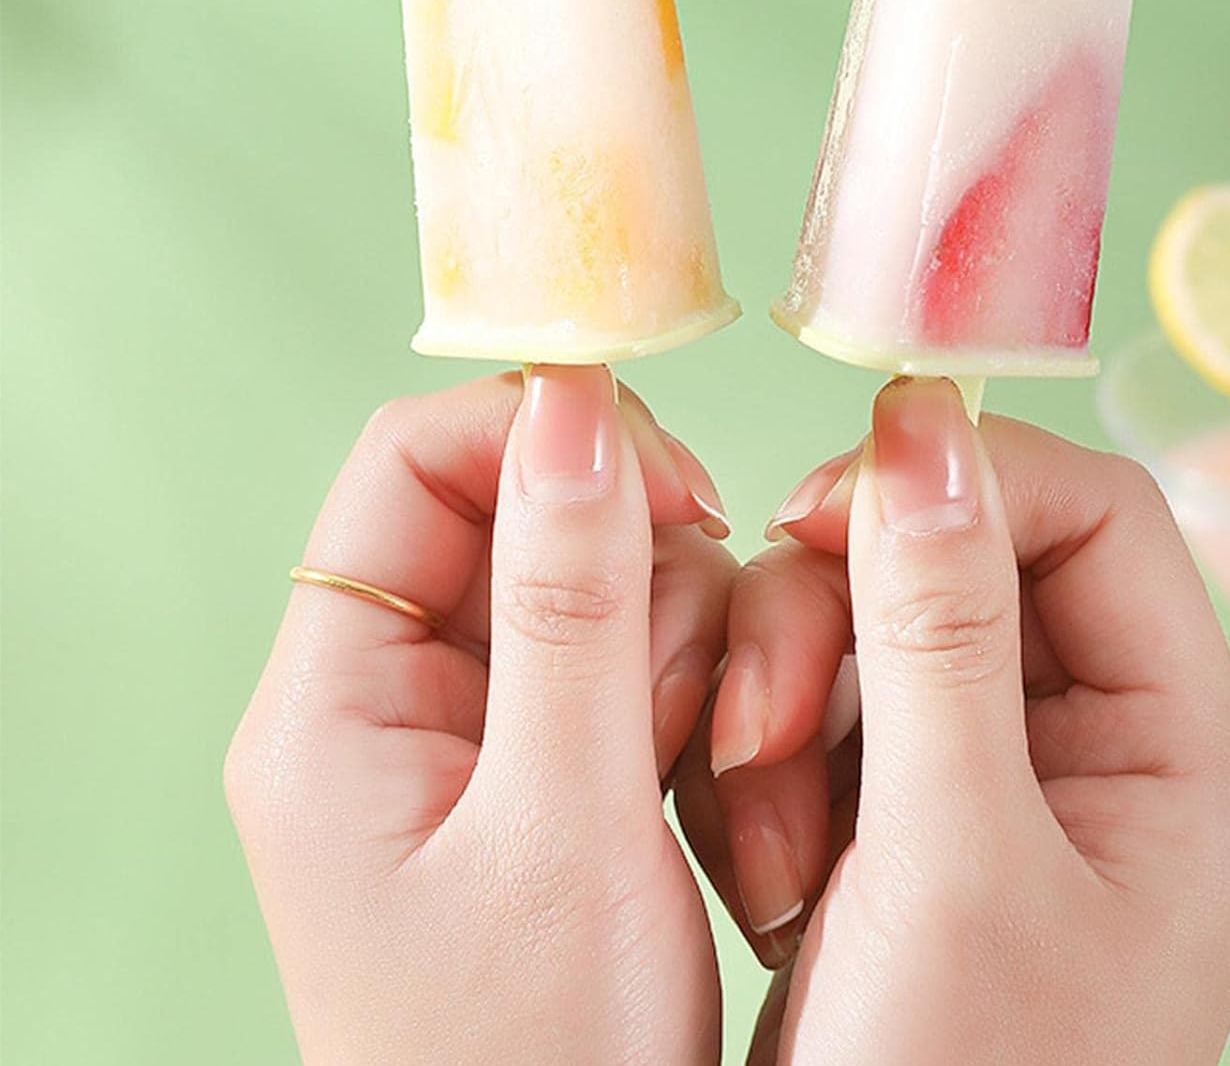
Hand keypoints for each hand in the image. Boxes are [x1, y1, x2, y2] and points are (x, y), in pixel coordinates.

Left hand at [226, 367, 735, 1064]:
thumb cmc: (540, 1065)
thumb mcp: (563, 830)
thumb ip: (573, 608)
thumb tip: (576, 407)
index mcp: (335, 706)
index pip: (412, 464)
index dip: (541, 437)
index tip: (671, 485)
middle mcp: (392, 700)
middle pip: (518, 516)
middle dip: (637, 566)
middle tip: (704, 674)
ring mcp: (472, 732)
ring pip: (592, 579)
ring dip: (681, 636)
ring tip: (716, 753)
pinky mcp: (541, 764)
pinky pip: (623, 657)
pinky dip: (687, 686)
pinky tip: (713, 766)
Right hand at [674, 377, 1229, 1065]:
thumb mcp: (952, 862)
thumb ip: (938, 631)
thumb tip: (923, 428)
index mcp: (1176, 755)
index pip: (1098, 517)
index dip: (969, 479)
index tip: (829, 500)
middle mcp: (1091, 749)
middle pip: (961, 563)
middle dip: (837, 618)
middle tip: (759, 707)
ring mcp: (984, 778)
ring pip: (866, 626)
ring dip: (781, 702)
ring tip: (760, 840)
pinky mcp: (894, 811)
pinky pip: (816, 703)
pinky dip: (761, 758)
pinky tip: (756, 863)